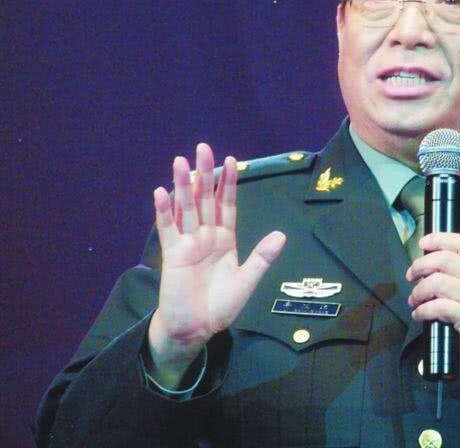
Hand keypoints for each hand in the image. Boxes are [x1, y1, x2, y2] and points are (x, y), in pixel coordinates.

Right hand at [147, 143, 285, 386]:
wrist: (196, 328)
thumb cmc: (221, 305)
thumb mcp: (247, 281)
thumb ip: (261, 258)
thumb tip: (282, 235)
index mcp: (225, 239)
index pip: (227, 204)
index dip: (228, 183)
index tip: (230, 160)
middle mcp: (206, 236)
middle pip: (205, 199)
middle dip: (204, 174)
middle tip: (203, 148)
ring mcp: (188, 243)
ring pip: (186, 208)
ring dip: (182, 185)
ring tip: (179, 161)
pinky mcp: (173, 254)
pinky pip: (168, 229)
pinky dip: (164, 211)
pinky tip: (160, 193)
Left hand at [406, 232, 459, 390]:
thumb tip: (436, 268)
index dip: (439, 239)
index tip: (423, 243)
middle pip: (443, 259)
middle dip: (420, 266)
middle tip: (412, 275)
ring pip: (436, 283)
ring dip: (418, 291)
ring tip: (414, 300)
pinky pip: (436, 307)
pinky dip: (422, 311)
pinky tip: (420, 315)